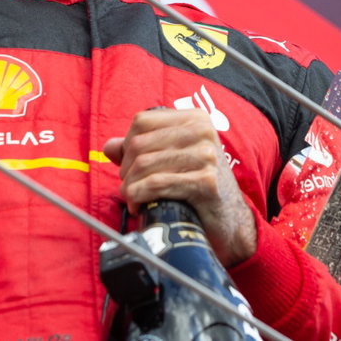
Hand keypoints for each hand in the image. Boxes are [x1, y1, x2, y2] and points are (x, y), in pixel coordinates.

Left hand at [102, 108, 258, 266]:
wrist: (230, 221)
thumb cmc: (197, 187)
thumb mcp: (172, 160)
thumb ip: (141, 150)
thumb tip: (109, 147)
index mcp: (194, 118)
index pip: (142, 121)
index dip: (127, 144)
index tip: (128, 166)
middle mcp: (202, 131)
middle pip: (140, 143)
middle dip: (126, 170)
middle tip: (130, 188)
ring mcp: (207, 155)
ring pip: (145, 164)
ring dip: (130, 187)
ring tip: (133, 199)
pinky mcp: (206, 181)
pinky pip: (157, 184)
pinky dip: (140, 197)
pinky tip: (140, 206)